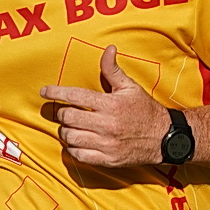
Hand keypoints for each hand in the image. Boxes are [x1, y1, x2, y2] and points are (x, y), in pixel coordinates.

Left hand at [39, 46, 168, 168]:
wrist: (164, 137)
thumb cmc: (145, 110)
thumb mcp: (130, 87)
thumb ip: (113, 70)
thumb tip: (108, 49)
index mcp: (110, 105)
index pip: (75, 96)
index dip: (56, 93)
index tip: (45, 91)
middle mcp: (107, 124)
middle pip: (68, 118)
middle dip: (62, 114)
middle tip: (65, 112)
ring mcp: (106, 144)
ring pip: (71, 137)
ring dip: (66, 131)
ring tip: (70, 127)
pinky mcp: (108, 159)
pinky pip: (79, 155)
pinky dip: (73, 148)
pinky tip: (77, 142)